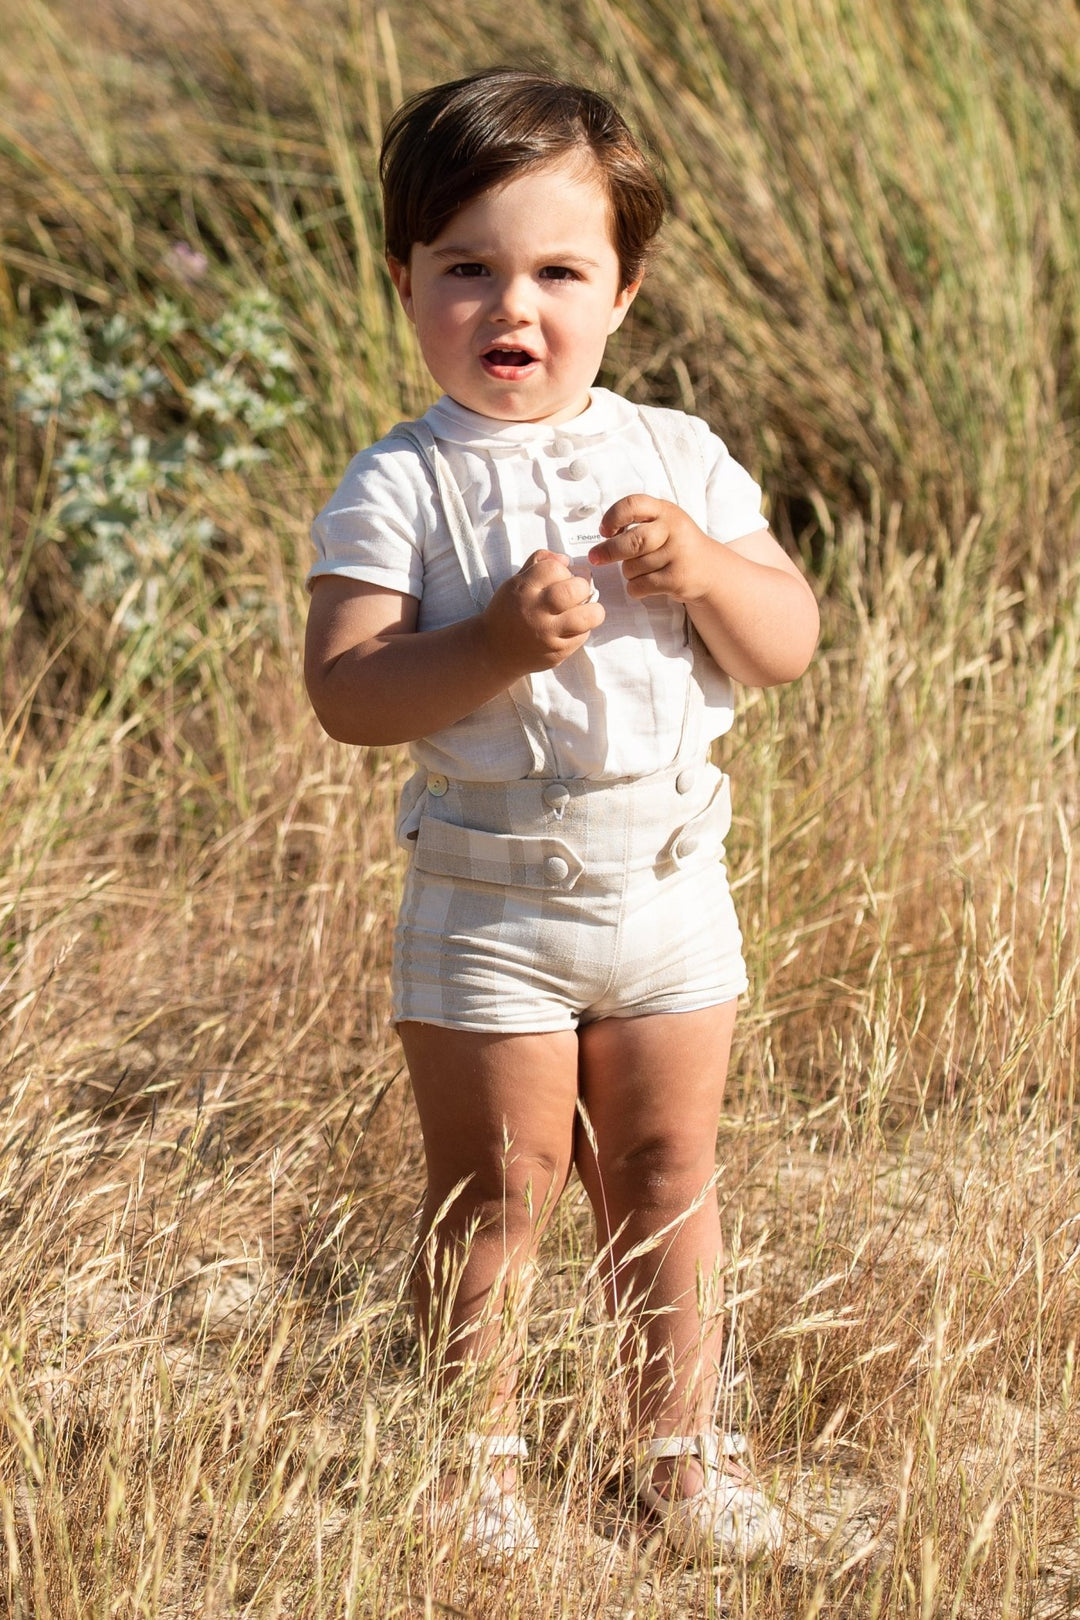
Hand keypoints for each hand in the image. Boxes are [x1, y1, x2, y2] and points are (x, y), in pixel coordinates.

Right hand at [479, 549, 604, 676]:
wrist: (493, 651)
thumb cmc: (508, 613)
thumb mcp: (515, 582)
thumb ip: (539, 563)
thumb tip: (567, 559)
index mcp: (522, 589)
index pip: (554, 568)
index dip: (563, 570)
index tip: (562, 577)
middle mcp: (534, 611)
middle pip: (574, 590)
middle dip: (583, 587)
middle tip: (578, 592)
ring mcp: (547, 634)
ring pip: (587, 617)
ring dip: (593, 611)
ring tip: (586, 610)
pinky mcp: (556, 653)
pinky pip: (582, 636)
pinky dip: (583, 629)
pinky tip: (571, 627)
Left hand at [589, 495, 713, 601]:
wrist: (710, 570)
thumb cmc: (679, 545)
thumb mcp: (665, 523)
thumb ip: (639, 523)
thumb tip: (604, 537)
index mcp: (665, 510)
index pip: (632, 505)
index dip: (612, 517)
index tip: (605, 530)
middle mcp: (673, 529)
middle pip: (631, 541)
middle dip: (609, 551)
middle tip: (596, 557)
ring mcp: (677, 554)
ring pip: (632, 567)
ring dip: (629, 572)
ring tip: (642, 570)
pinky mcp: (677, 578)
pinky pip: (640, 586)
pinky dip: (635, 588)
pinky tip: (644, 585)